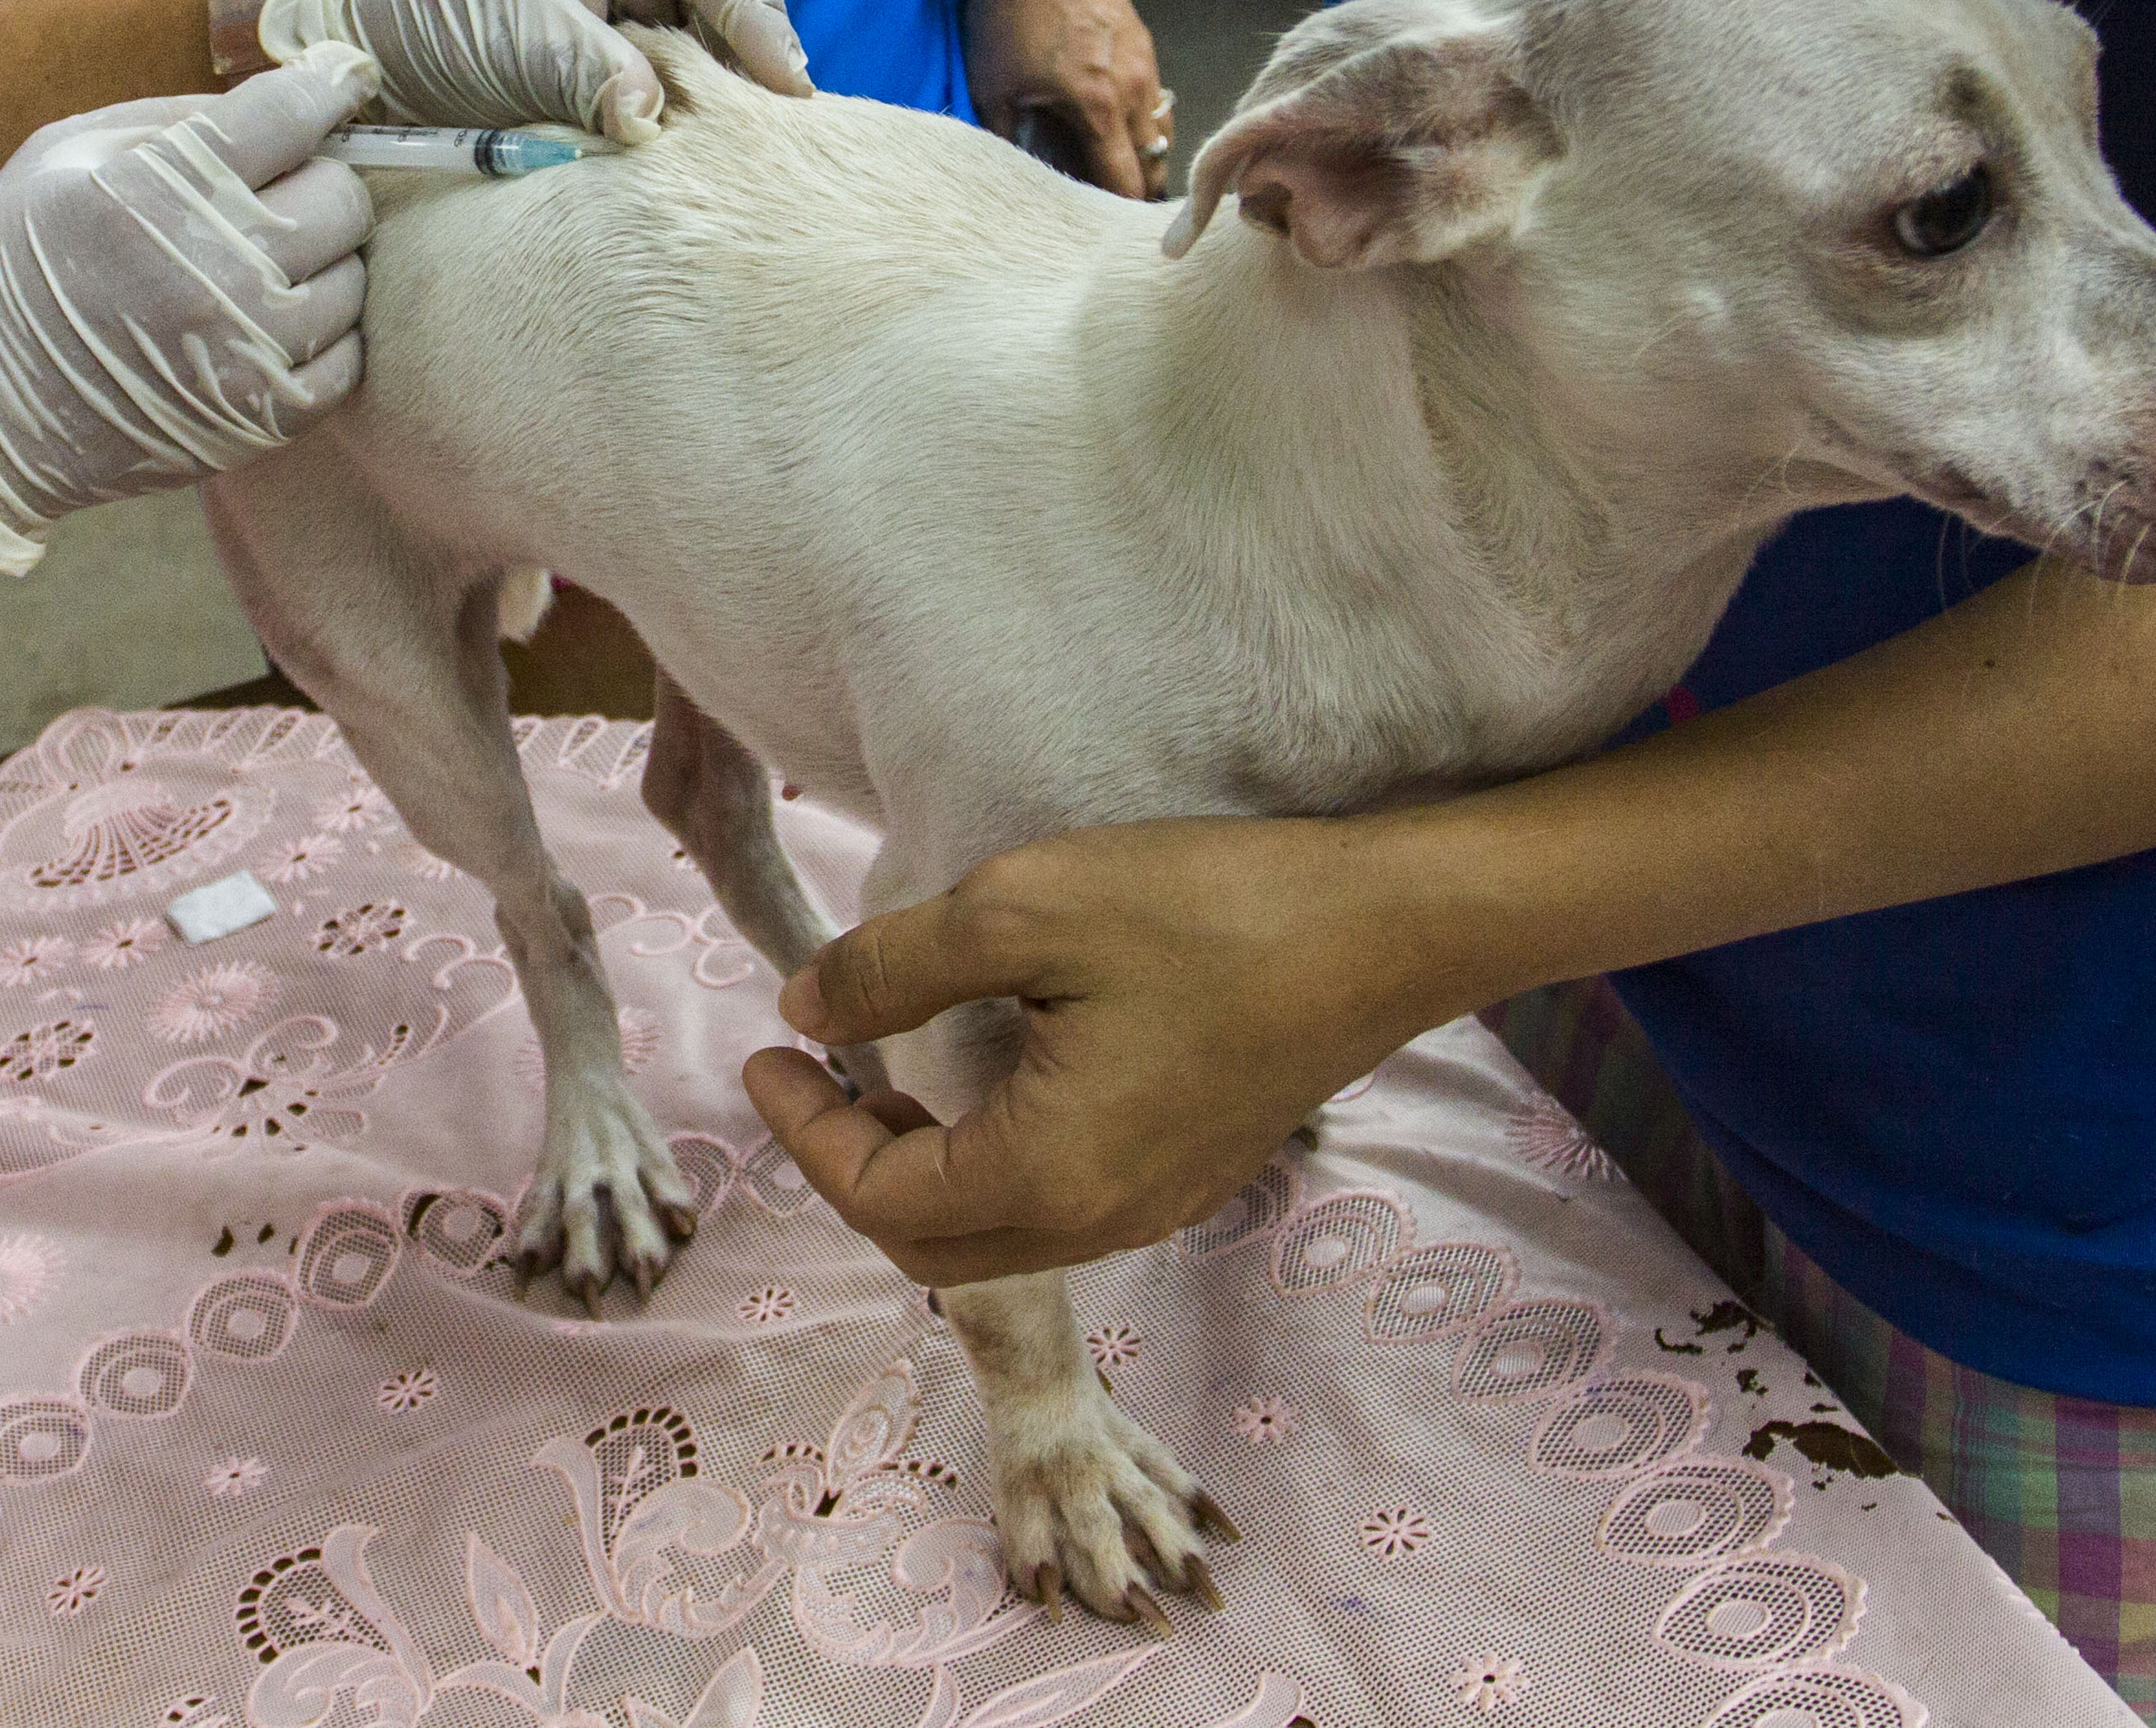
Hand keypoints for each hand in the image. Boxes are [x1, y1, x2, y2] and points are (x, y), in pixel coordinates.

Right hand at [0, 48, 380, 574]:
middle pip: (341, 195)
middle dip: (320, 182)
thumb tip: (286, 98)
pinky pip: (349, 357)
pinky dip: (323, 336)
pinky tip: (269, 326)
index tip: (345, 77)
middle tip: (276, 195)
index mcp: (149, 188)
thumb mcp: (59, 156)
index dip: (329, 84)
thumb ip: (172, 118)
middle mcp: (209, 269)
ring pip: (356, 277)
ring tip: (260, 268)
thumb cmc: (16, 269)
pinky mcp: (266, 417)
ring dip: (323, 264)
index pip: (287, 113)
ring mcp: (245, 350)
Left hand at [269, 0, 814, 139]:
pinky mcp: (646, 71)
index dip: (753, 12)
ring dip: (730, 107)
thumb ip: (583, 71)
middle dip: (755, 67)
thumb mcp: (511, 37)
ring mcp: (654, 15)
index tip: (780, 80)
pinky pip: (692, 98)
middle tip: (779, 136)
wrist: (386, 60)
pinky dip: (699, 131)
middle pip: (735, 5)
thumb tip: (648, 118)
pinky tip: (711, 165)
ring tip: (751, 158)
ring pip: (722, 59)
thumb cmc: (440, 17)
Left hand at [741, 815, 1427, 1283]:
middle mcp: (1102, 1219)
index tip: (766, 1050)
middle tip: (812, 1077)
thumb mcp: (1023, 909)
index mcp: (1047, 1172)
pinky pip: (1061, 1207)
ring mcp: (1157, 1205)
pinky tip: (989, 1081)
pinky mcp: (1195, 1172)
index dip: (802, 1129)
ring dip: (921, 1174)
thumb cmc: (1211, 911)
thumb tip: (804, 1008)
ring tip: (886, 1079)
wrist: (1389, 930)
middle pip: (928, 1246)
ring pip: (997, 1236)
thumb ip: (895, 968)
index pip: (877, 1196)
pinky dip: (990, 1167)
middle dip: (849, 1169)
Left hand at [963, 0, 1174, 198]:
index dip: (1118, 210)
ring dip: (1146, 153)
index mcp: (1098, 109)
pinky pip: (1155, 95)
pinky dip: (1143, 117)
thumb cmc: (1009, 14)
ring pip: (1161, 128)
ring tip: (1122, 167)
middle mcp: (1133, 91)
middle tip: (1116, 207)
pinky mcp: (1143, 41)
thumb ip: (1005, 139)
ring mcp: (1144, 63)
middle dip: (1139, 188)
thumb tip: (1009, 176)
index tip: (1107, 228)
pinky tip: (1119, 119)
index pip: (1124, 179)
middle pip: (1155, 161)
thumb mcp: (993, 86)